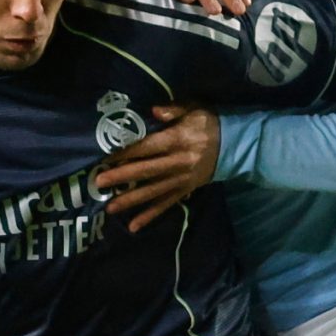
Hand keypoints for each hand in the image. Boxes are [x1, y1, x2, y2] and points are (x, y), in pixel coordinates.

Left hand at [94, 105, 219, 231]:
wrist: (236, 145)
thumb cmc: (210, 123)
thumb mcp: (194, 109)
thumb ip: (173, 110)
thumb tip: (153, 111)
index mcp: (178, 140)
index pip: (147, 147)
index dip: (126, 153)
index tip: (106, 158)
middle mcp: (178, 162)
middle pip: (146, 171)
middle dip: (121, 177)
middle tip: (99, 183)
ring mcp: (182, 179)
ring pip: (153, 191)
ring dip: (131, 200)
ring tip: (110, 208)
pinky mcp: (186, 190)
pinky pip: (166, 204)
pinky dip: (150, 216)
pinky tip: (135, 226)